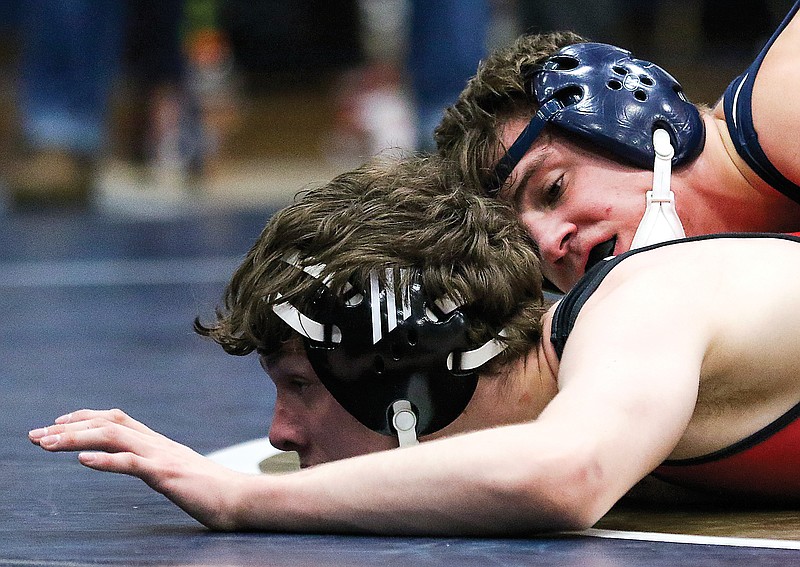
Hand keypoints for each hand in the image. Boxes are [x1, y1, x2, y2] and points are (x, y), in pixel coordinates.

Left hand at [29, 409, 248, 529]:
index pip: (117, 419)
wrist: (243, 499)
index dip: (85, 417)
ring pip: (114, 437)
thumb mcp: (179, 473)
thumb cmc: (213, 492)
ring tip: (47, 443)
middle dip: (68, 426)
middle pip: (108, 423)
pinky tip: (82, 461)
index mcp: (159, 443)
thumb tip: (140, 464)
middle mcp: (158, 444)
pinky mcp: (168, 475)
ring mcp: (163, 457)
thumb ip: (158, 464)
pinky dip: (105, 460)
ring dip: (76, 438)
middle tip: (36, 435)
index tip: (57, 423)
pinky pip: (132, 464)